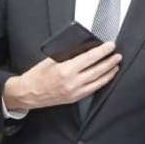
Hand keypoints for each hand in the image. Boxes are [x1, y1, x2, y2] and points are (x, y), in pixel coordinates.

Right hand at [3, 42, 121, 110]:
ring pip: (98, 81)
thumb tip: (85, 48)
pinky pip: (93, 89)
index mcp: (66, 70)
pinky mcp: (75, 98)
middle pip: (98, 70)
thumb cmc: (37, 75)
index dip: (103, 51)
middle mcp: (72, 82)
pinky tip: (107, 76)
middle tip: (118, 55)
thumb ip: (68, 54)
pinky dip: (102, 82)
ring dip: (109, 72)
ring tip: (116, 65)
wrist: (27, 93)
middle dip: (110, 61)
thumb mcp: (51, 60)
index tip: (111, 45)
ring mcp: (75, 92)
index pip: (90, 58)